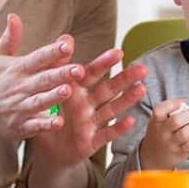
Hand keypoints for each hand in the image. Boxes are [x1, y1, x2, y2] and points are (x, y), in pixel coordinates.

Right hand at [0, 14, 88, 138]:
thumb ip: (9, 38)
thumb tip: (14, 15)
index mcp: (16, 68)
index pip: (37, 57)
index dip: (52, 51)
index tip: (68, 44)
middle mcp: (18, 86)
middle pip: (43, 79)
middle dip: (61, 74)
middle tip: (79, 69)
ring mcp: (18, 107)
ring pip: (39, 101)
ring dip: (53, 96)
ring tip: (68, 90)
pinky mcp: (18, 126)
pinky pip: (33, 126)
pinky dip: (45, 124)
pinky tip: (59, 122)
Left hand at [30, 40, 147, 168]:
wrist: (46, 150)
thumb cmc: (47, 116)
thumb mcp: (47, 90)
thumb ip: (56, 65)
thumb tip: (65, 37)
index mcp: (76, 91)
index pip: (92, 74)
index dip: (104, 63)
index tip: (119, 52)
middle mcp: (88, 105)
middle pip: (108, 90)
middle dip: (125, 79)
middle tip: (142, 68)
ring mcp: (92, 123)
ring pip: (111, 109)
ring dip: (126, 100)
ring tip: (142, 89)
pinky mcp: (91, 142)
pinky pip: (106, 135)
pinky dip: (118, 128)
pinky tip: (130, 121)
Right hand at [139, 99, 188, 168]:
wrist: (153, 156)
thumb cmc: (159, 135)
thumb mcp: (158, 122)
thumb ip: (168, 113)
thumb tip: (186, 106)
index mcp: (156, 122)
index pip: (159, 110)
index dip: (172, 104)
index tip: (181, 103)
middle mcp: (162, 133)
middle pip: (176, 121)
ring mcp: (170, 144)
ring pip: (185, 134)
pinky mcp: (179, 153)